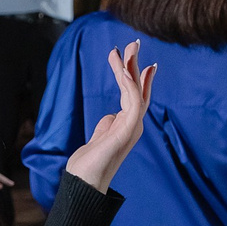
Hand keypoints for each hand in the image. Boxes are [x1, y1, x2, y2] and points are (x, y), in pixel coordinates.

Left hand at [64, 43, 151, 193]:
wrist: (85, 182)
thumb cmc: (89, 164)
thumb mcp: (98, 137)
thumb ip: (106, 125)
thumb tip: (110, 115)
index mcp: (126, 126)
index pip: (137, 96)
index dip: (140, 78)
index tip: (141, 60)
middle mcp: (133, 125)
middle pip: (138, 89)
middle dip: (136, 65)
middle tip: (133, 43)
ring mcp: (133, 128)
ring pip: (136, 91)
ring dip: (131, 67)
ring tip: (126, 48)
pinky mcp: (129, 130)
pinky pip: (134, 101)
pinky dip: (131, 84)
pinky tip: (123, 69)